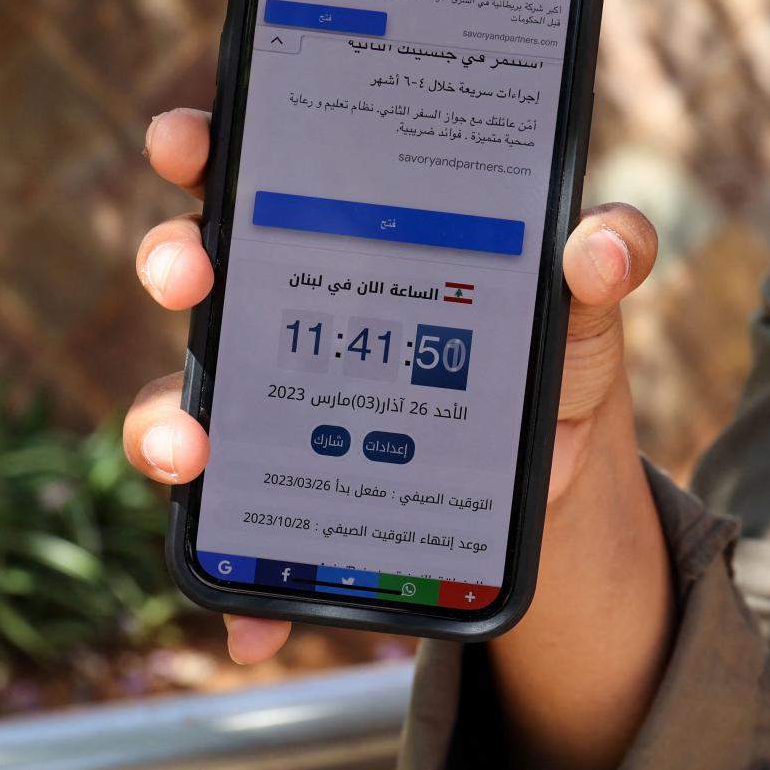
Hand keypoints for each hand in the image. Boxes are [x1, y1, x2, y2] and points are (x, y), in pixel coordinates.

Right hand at [122, 108, 657, 663]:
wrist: (555, 472)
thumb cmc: (557, 360)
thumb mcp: (584, 312)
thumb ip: (602, 263)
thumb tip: (602, 248)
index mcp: (355, 239)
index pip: (264, 172)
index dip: (210, 147)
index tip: (187, 143)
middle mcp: (298, 308)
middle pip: (204, 269)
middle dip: (175, 259)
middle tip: (190, 274)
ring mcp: (283, 399)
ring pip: (189, 397)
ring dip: (166, 422)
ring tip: (192, 448)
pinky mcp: (293, 483)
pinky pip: (241, 526)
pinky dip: (239, 582)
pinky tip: (251, 626)